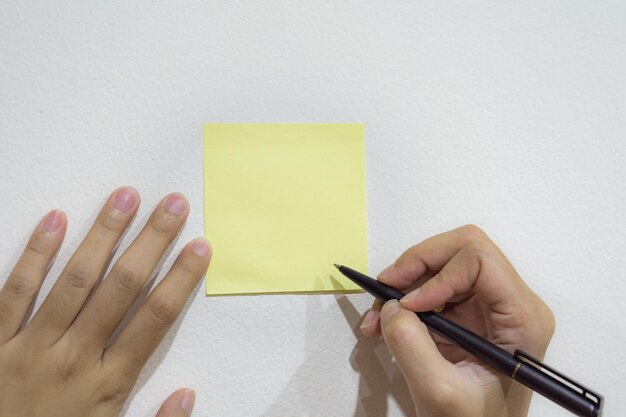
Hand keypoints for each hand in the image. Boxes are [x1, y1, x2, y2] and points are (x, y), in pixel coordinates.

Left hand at [0, 188, 210, 416]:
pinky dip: (34, 255)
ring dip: (103, 234)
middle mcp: (73, 358)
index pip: (155, 319)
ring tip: (125, 197)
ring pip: (74, 280)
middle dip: (151, 241)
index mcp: (107, 385)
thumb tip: (188, 395)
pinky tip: (55, 219)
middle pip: (122, 288)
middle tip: (173, 205)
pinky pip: (14, 292)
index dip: (181, 279)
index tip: (200, 247)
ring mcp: (30, 347)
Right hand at [360, 225, 554, 416]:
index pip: (480, 260)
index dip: (438, 273)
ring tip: (377, 317)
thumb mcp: (440, 392)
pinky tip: (384, 322)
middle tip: (385, 288)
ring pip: (442, 264)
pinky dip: (404, 298)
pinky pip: (432, 286)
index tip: (408, 303)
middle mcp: (510, 303)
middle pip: (461, 250)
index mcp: (521, 318)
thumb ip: (411, 346)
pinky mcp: (467, 314)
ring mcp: (488, 306)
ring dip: (404, 283)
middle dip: (417, 265)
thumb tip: (390, 307)